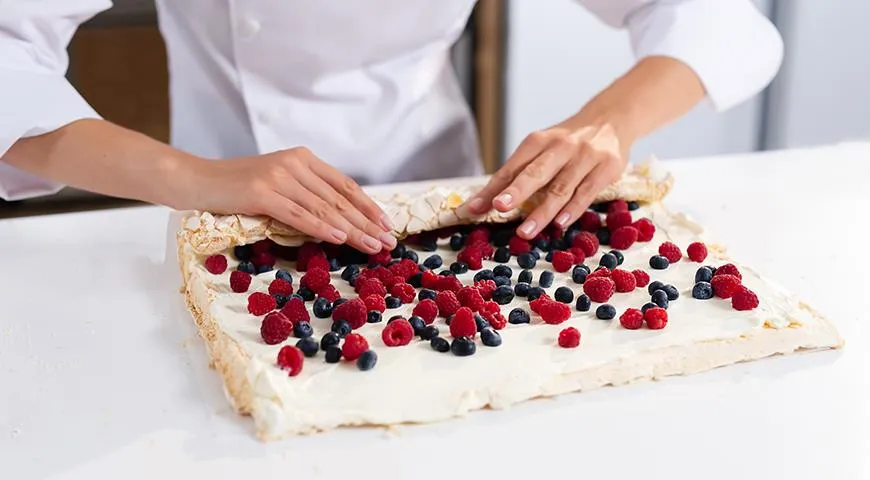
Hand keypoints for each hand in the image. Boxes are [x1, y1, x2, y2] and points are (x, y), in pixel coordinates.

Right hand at [193, 147, 395, 253]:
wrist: (195, 181)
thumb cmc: (236, 189)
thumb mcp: (277, 185)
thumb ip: (305, 195)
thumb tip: (340, 220)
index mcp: (303, 159)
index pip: (344, 185)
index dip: (368, 206)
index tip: (386, 224)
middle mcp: (295, 163)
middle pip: (339, 198)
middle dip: (367, 222)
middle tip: (388, 242)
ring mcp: (278, 177)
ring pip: (324, 208)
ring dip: (352, 230)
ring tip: (372, 246)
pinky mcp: (261, 193)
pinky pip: (299, 214)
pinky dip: (322, 228)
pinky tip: (340, 238)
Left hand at [464, 122, 626, 238]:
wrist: (611, 119)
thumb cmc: (568, 143)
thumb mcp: (543, 149)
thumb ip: (520, 173)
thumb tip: (487, 201)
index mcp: (538, 141)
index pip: (511, 168)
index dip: (492, 189)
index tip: (474, 208)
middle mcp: (561, 146)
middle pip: (535, 173)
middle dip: (516, 191)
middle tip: (499, 207)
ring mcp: (585, 156)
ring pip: (560, 188)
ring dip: (542, 212)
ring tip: (525, 231)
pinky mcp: (606, 168)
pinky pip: (586, 193)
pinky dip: (572, 210)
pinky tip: (559, 224)